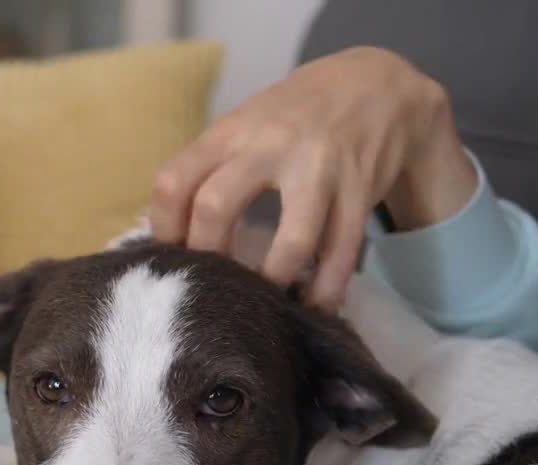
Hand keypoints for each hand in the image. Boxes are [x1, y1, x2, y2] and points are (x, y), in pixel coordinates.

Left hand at [149, 46, 476, 310]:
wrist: (374, 83)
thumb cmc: (292, 116)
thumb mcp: (244, 125)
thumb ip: (210, 169)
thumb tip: (171, 235)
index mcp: (230, 132)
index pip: (174, 181)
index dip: (163, 229)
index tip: (171, 257)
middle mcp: (271, 146)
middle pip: (217, 208)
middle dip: (209, 258)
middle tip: (212, 283)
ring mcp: (319, 170)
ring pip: (292, 242)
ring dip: (274, 282)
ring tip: (263, 304)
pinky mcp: (359, 191)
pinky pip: (341, 252)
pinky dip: (326, 289)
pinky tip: (314, 309)